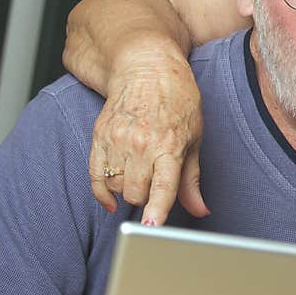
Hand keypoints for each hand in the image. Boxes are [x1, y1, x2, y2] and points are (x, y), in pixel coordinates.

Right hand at [88, 54, 208, 224]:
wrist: (146, 66)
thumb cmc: (177, 100)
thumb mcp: (194, 136)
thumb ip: (192, 178)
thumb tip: (200, 209)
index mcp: (169, 144)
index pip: (162, 186)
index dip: (157, 209)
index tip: (151, 227)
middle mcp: (141, 144)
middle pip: (136, 194)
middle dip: (147, 199)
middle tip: (156, 184)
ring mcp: (117, 140)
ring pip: (116, 188)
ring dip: (128, 191)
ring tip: (141, 176)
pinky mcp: (99, 137)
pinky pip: (95, 177)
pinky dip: (102, 192)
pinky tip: (111, 198)